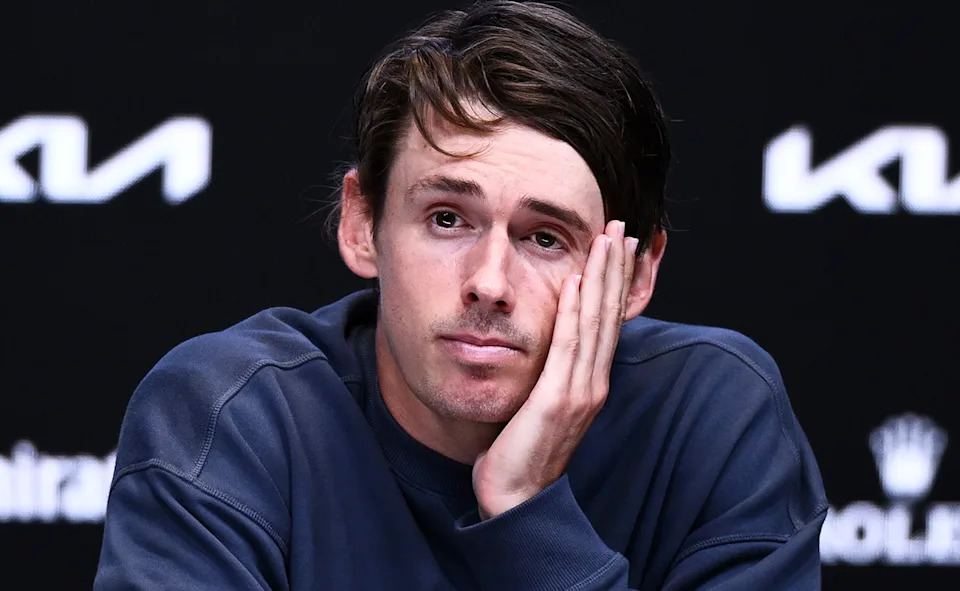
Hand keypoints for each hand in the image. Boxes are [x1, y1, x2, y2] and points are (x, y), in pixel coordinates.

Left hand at [472, 220, 639, 518]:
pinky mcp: (559, 399)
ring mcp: (580, 390)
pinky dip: (576, 309)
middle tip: (620, 226)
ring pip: (596, 322)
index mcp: (590, 383)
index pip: (607, 321)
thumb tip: (544, 348)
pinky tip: (579, 279)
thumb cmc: (521, 452)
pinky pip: (569, 345)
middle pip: (609, 314)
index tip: (618, 246)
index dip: (615, 282)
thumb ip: (549, 375)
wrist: (516, 499)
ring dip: (603, 276)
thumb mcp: (541, 405)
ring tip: (607, 238)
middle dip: (615, 268)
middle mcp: (593, 382)